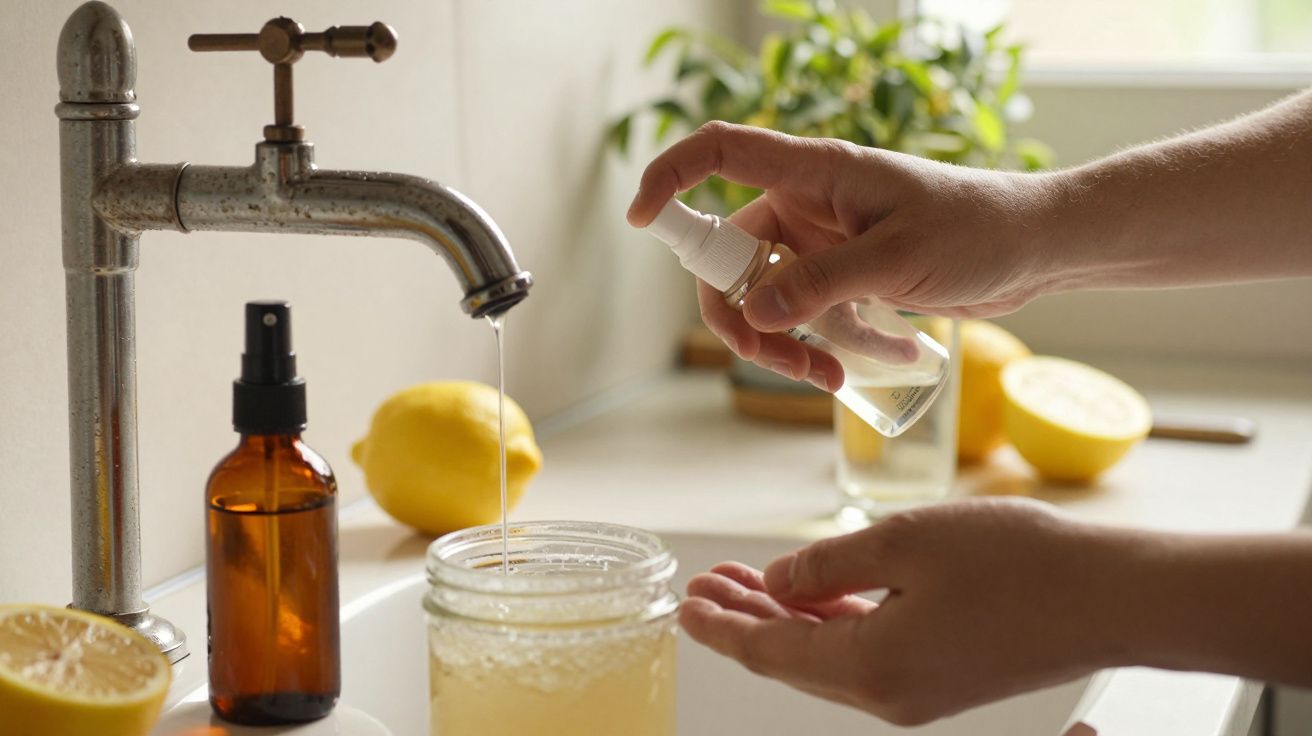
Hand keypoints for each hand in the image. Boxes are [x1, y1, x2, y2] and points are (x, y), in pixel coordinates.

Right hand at [627, 122, 1061, 388]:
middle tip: (781, 362)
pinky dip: (825, 345)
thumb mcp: (899, 260)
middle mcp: (808, 205)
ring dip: (785, 344)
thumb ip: (824, 284)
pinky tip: (875, 362)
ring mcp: (823, 242)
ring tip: (832, 376)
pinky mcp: (843, 276)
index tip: (642, 220)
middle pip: (732, 256)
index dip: (671, 178)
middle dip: (743, 317)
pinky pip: (806, 315)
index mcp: (815, 173)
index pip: (720, 154)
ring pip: (766, 297)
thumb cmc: (977, 231)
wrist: (1036, 248)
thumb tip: (756, 313)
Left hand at [679, 498, 1134, 725]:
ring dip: (784, 616)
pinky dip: (829, 621)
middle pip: (790, 657)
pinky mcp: (944, 676)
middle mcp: (886, 693)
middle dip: (743, 618)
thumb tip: (780, 580)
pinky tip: (813, 590)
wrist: (1113, 597)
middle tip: (704, 584)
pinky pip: (865, 651)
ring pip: (826, 654)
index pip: (767, 649)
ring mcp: (917, 690)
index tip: (685, 605)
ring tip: (746, 580)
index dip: (721, 625)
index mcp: (868, 666)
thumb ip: (827, 565)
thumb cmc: (1019, 564)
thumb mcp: (903, 542)